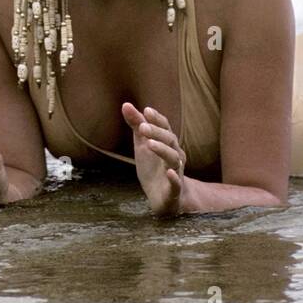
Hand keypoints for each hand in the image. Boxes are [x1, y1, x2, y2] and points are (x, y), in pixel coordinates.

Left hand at [121, 102, 184, 216]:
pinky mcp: (174, 190)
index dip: (157, 119)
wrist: (164, 197)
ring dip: (163, 150)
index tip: (147, 111)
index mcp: (167, 144)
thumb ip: (136, 126)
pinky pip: (176, 183)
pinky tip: (169, 172)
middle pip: (170, 141)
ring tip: (150, 144)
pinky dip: (174, 177)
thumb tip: (126, 104)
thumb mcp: (142, 145)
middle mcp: (174, 155)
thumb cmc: (153, 168)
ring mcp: (176, 172)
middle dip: (157, 133)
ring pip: (173, 159)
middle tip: (142, 127)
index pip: (165, 128)